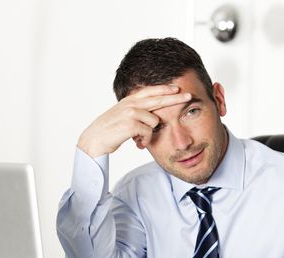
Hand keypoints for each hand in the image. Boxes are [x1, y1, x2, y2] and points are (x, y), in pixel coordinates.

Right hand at [77, 85, 191, 156]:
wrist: (94, 140)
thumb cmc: (110, 130)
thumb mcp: (123, 116)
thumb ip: (137, 113)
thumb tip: (153, 115)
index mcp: (129, 100)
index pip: (150, 91)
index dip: (164, 89)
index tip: (177, 88)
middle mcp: (131, 104)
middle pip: (159, 99)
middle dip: (176, 98)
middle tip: (189, 96)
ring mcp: (130, 113)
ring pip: (155, 121)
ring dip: (150, 133)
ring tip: (139, 139)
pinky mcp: (130, 124)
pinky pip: (149, 133)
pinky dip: (145, 140)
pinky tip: (137, 143)